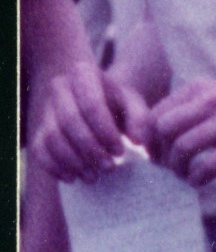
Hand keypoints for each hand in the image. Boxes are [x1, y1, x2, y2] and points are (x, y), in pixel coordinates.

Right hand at [30, 60, 147, 180]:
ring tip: (94, 176)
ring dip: (73, 162)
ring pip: (52, 138)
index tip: (121, 151)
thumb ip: (141, 120)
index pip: (91, 104)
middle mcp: (59, 87)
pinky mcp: (38, 131)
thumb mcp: (133, 104)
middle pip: (69, 122)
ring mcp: (45, 109)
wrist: (93, 104)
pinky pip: (39, 151)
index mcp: (84, 74)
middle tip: (109, 167)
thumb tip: (138, 142)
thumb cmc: (117, 104)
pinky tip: (73, 177)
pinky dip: (54, 167)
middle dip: (90, 149)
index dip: (106, 132)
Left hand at [144, 78, 215, 185]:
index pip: (157, 114)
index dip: (150, 139)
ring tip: (185, 177)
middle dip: (161, 154)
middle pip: (164, 129)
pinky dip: (198, 178)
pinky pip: (209, 164)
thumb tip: (158, 137)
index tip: (157, 156)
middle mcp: (211, 100)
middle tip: (169, 168)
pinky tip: (200, 182)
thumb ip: (191, 110)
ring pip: (184, 147)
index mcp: (200, 89)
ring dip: (178, 169)